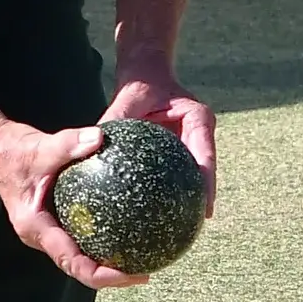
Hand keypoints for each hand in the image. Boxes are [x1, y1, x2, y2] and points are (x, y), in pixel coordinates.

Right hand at [0, 117, 149, 288]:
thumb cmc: (13, 150)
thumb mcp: (40, 147)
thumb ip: (69, 144)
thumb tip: (100, 138)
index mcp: (36, 228)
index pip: (73, 264)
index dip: (103, 276)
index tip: (131, 274)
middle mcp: (42, 235)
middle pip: (79, 267)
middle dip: (112, 274)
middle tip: (144, 271)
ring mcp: (48, 229)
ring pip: (80, 255)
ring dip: (108, 260)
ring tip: (141, 257)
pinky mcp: (55, 218)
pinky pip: (81, 235)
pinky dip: (103, 237)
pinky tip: (127, 227)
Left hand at [103, 70, 217, 217]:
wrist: (146, 73)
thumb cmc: (138, 84)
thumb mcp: (127, 99)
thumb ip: (115, 121)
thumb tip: (94, 145)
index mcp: (198, 119)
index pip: (206, 155)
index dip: (208, 183)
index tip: (206, 207)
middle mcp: (200, 132)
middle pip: (205, 170)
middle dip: (203, 198)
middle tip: (196, 227)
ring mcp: (193, 142)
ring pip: (197, 174)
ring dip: (192, 197)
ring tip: (184, 228)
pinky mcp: (182, 148)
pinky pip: (181, 170)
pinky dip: (173, 188)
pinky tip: (159, 212)